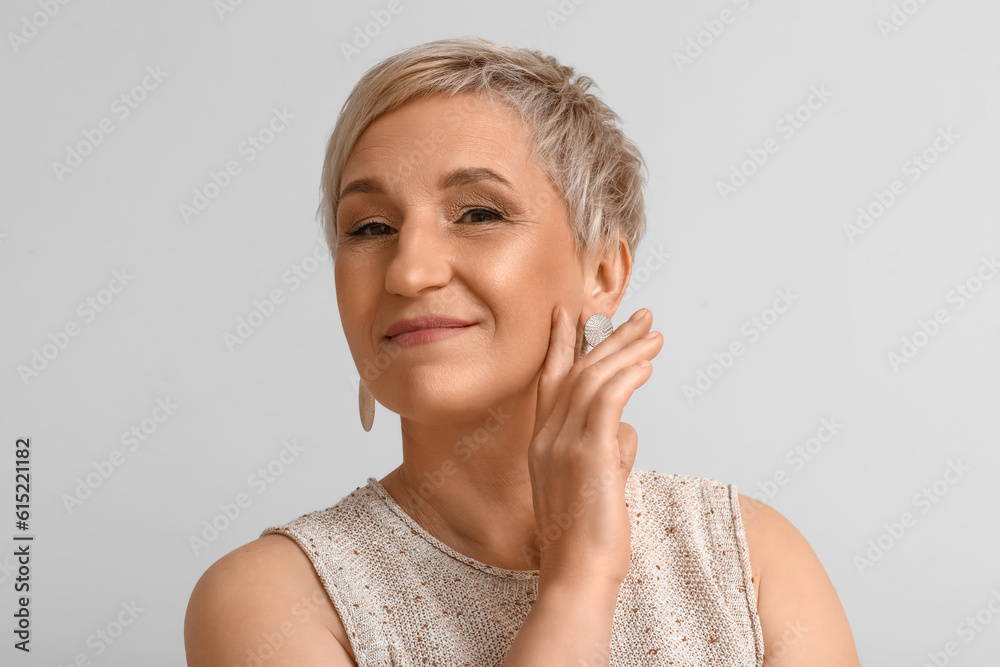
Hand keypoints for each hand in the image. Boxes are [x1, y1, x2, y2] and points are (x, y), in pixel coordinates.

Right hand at [527, 306, 662, 588]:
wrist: (576, 575)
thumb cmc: (586, 541)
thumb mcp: (594, 487)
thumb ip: (609, 454)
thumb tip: (629, 432)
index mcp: (543, 443)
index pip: (552, 380)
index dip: (562, 344)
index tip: (572, 316)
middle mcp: (548, 436)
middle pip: (578, 371)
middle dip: (609, 339)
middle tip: (639, 318)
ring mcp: (564, 444)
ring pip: (594, 379)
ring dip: (626, 353)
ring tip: (654, 336)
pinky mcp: (588, 454)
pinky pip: (608, 401)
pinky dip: (627, 377)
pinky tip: (647, 365)